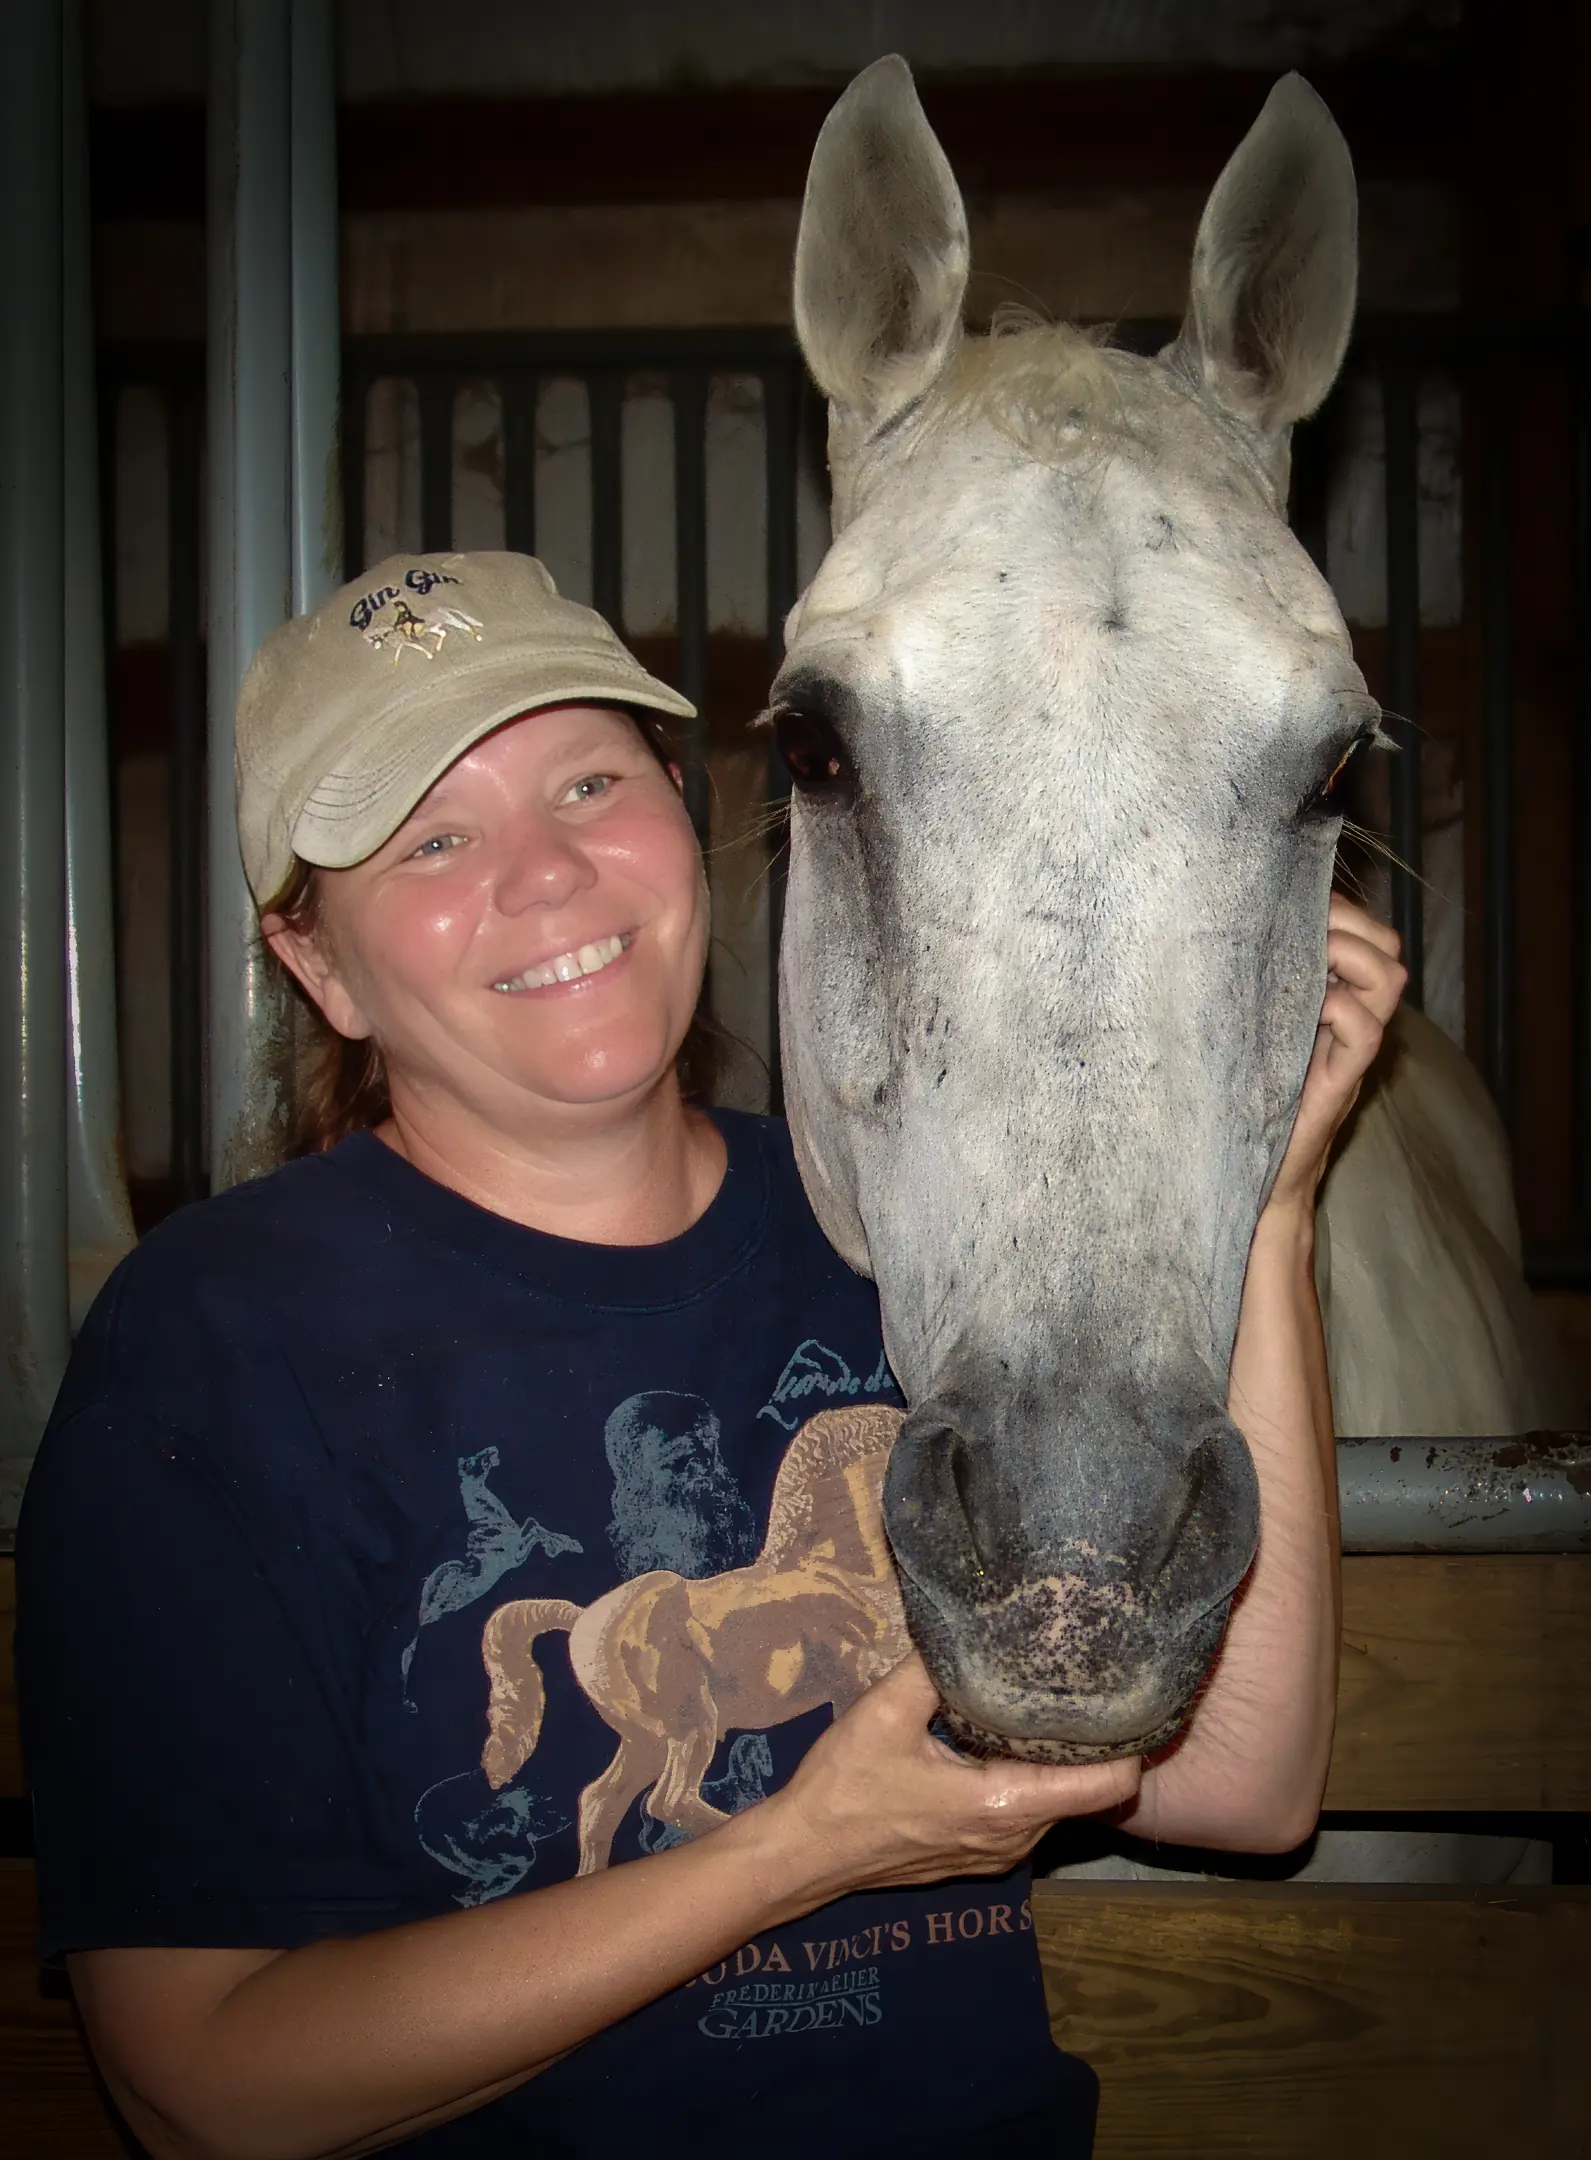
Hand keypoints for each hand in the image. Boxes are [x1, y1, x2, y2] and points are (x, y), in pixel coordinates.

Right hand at [762, 1654, 1140, 1905]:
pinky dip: (1028, 1783)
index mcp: (1002, 1805)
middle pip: (1085, 1793)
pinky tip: (1002, 1742)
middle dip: (1091, 1745)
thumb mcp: (883, 1712)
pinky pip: (1026, 1816)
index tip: (1128, 1701)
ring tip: (1047, 1707)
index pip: (1104, 1788)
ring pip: (1054, 1805)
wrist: (804, 1853)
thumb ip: (932, 1667)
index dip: (1127, 1747)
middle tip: (1087, 1687)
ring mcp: (997, 1855)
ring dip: (1056, 1764)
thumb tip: (971, 1621)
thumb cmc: (845, 1784)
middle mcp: (1013, 1839)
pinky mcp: (979, 1858)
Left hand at [1267, 894, 1405, 1213]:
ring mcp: (1352, 1051)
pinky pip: (1365, 1031)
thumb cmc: (1239, 1099)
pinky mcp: (1341, 1082)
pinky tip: (1306, 1011)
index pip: (1369, 936)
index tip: (1294, 904)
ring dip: (1350, 954)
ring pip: (1389, 979)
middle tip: (1304, 929)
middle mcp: (1353, 1021)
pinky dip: (1339, 1009)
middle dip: (1350, 922)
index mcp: (1335, 1002)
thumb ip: (1258, 987)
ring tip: (1309, 960)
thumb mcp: (1249, 1029)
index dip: (1342, 910)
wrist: (1253, 1176)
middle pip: (1387, 948)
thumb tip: (1226, 930)